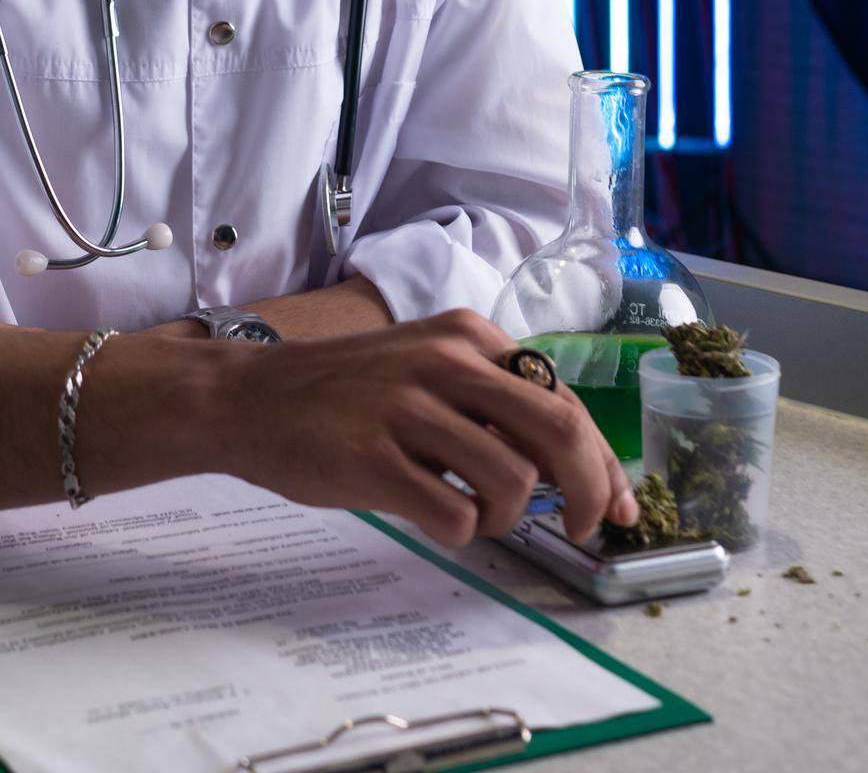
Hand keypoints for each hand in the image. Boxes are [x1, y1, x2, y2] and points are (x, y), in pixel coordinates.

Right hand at [208, 308, 638, 548]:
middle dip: (590, 491)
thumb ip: (489, 396)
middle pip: (558, 431)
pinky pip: (455, 515)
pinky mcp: (374, 459)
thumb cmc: (346, 392)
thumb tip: (570, 457)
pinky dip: (460, 532)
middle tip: (585, 529)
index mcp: (468, 336)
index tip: (618, 503)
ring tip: (473, 513)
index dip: (602, 459)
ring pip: (512, 480)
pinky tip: (433, 516)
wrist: (249, 397)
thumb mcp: (425, 365)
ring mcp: (408, 409)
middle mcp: (446, 362)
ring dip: (507, 517)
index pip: (563, 398)